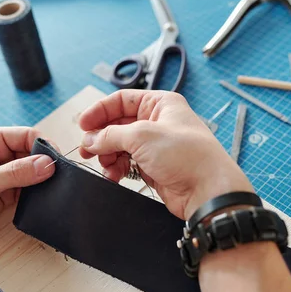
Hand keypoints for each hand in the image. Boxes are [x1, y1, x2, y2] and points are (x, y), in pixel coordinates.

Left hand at [0, 126, 54, 247]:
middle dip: (45, 163)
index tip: (57, 161)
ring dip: (42, 179)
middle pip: (31, 152)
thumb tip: (47, 164)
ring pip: (33, 170)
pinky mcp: (6, 191)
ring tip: (55, 188)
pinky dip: (38, 192)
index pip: (24, 135)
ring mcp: (2, 172)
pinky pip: (29, 187)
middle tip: (60, 177)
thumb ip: (16, 173)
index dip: (43, 146)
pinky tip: (45, 198)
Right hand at [79, 90, 252, 219]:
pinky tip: (113, 175)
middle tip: (87, 149)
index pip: (121, 100)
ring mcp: (155, 146)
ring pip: (119, 145)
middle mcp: (157, 122)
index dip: (100, 111)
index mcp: (160, 104)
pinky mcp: (153, 167)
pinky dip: (116, 168)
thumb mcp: (142, 136)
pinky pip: (126, 162)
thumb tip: (90, 139)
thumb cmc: (187, 155)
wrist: (207, 191)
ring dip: (107, 155)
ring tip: (104, 165)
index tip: (83, 124)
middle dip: (101, 136)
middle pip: (118, 124)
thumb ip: (111, 134)